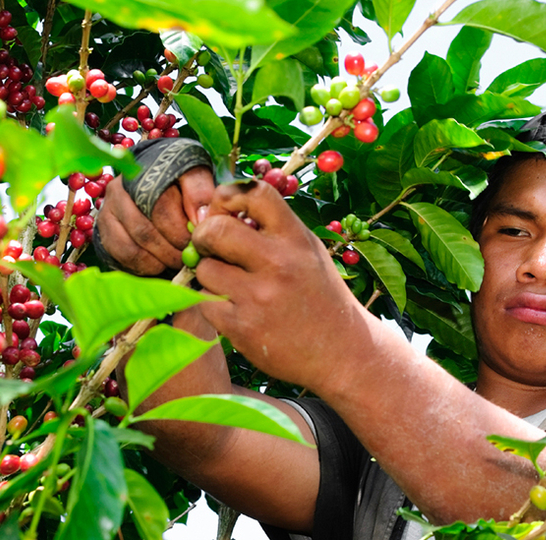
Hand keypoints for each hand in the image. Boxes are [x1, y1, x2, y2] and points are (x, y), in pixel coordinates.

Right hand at [96, 167, 214, 275]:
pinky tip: (158, 263)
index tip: (196, 241)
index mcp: (142, 173)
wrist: (152, 185)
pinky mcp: (103, 232)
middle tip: (188, 257)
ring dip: (157, 261)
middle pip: (144, 231)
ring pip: (131, 248)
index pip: (159, 207)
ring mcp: (107, 212)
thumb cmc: (177, 181)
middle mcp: (118, 190)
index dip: (180, 229)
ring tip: (175, 261)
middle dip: (171, 250)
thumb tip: (200, 218)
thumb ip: (200, 192)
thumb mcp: (193, 177)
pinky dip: (143, 266)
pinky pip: (122, 257)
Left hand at [191, 181, 373, 388]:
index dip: (227, 197)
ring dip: (209, 275)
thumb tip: (216, 211)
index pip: (253, 192)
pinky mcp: (242, 327)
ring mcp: (259, 297)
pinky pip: (204, 302)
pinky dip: (211, 303)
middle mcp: (278, 263)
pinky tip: (233, 309)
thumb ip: (270, 229)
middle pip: (214, 230)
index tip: (225, 212)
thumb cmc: (318, 295)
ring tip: (230, 285)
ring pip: (204, 269)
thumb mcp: (306, 251)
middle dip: (204, 236)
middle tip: (210, 247)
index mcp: (296, 238)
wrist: (342, 353)